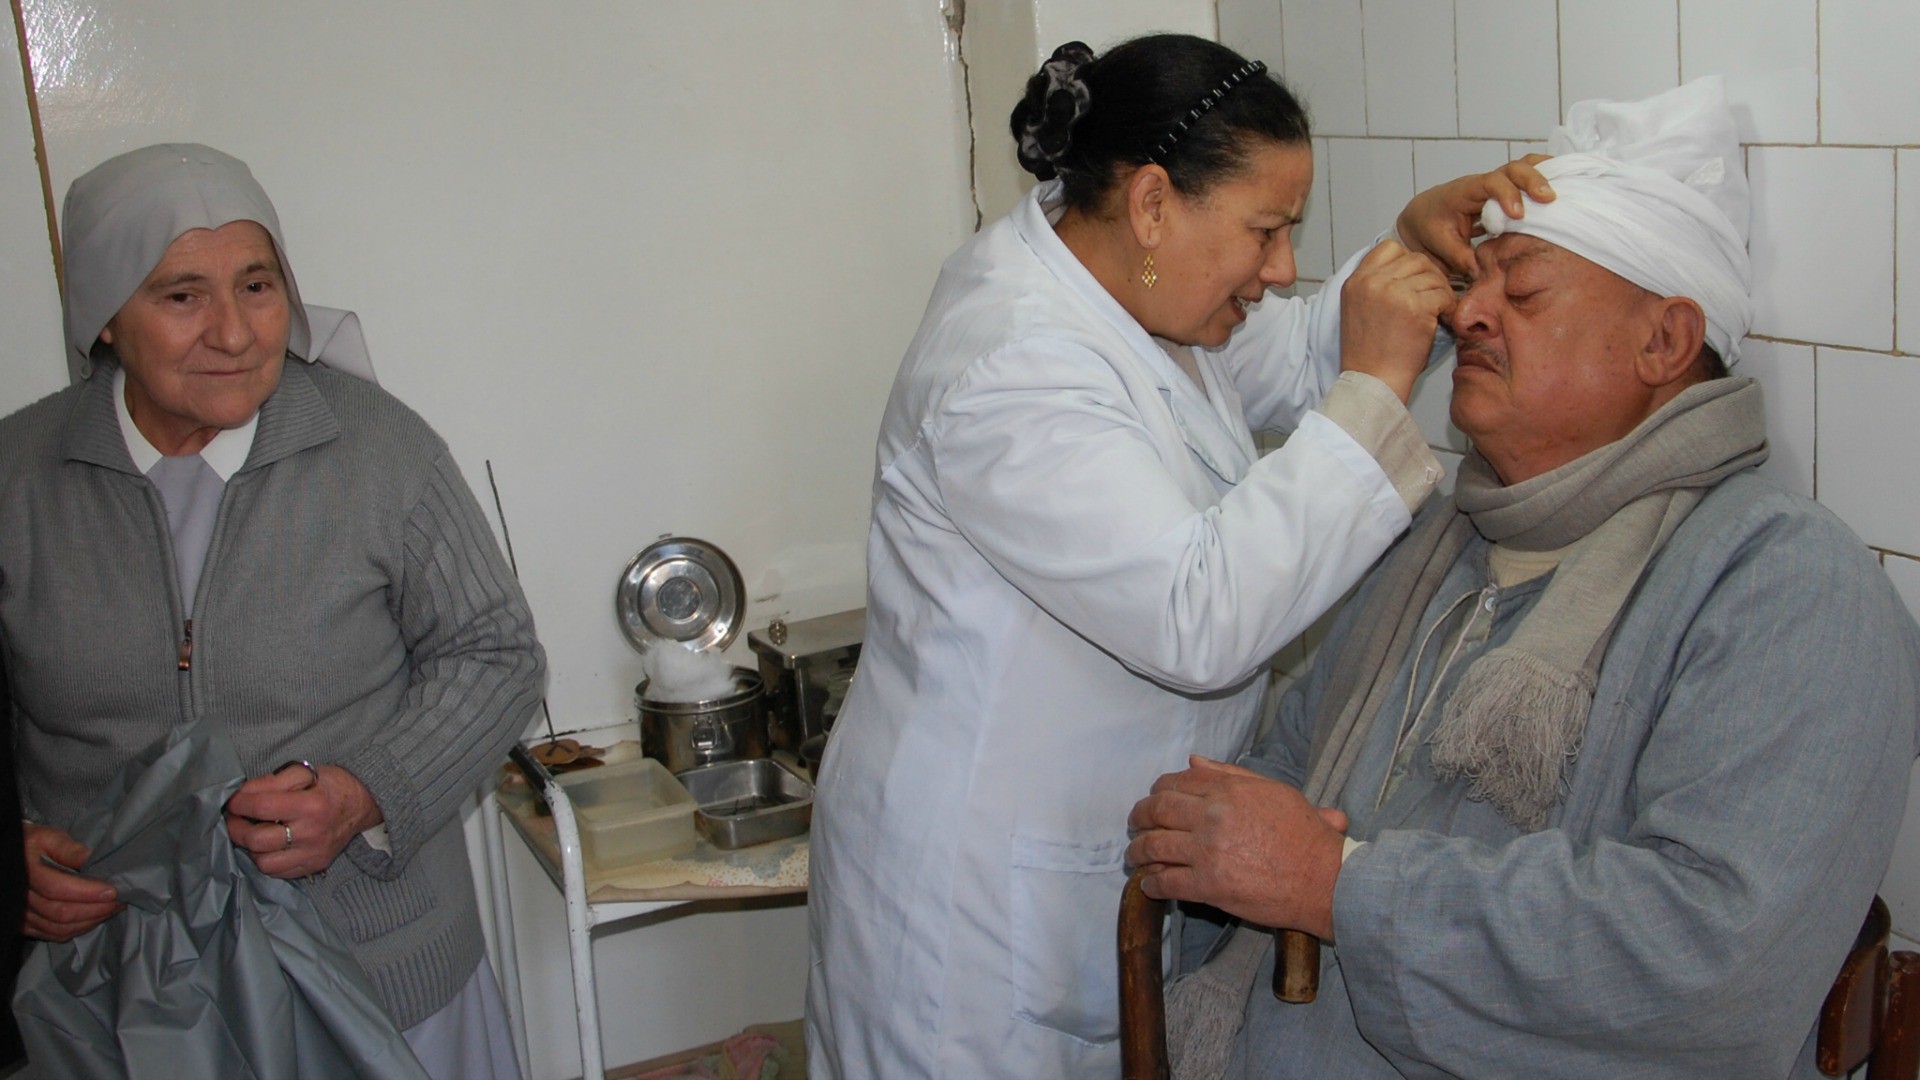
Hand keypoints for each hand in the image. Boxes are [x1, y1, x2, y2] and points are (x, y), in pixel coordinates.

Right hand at [24, 822, 121, 940]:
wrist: (12, 856)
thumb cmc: (33, 844)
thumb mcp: (49, 838)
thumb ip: (69, 849)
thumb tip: (94, 859)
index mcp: (27, 873)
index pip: (57, 888)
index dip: (87, 892)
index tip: (112, 891)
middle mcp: (22, 898)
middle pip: (60, 912)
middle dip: (95, 909)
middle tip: (120, 901)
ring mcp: (22, 914)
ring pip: (58, 928)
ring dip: (90, 921)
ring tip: (112, 909)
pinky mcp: (26, 924)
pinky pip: (52, 934)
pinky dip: (76, 930)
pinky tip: (94, 919)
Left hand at [224, 764, 381, 878]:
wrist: (361, 805)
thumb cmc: (329, 786)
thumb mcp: (304, 772)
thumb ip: (271, 781)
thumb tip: (242, 794)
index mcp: (310, 805)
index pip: (261, 807)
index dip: (239, 804)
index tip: (233, 801)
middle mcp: (312, 833)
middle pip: (258, 840)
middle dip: (236, 828)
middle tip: (235, 819)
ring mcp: (313, 854)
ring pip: (264, 864)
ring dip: (251, 849)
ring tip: (252, 834)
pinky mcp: (314, 866)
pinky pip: (278, 873)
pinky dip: (266, 860)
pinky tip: (268, 846)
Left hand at [1126, 757, 1347, 938]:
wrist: (1326, 880)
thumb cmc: (1307, 836)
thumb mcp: (1274, 791)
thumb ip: (1232, 774)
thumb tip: (1194, 761)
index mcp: (1229, 790)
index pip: (1177, 782)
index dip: (1158, 790)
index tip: (1154, 799)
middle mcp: (1213, 816)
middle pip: (1158, 810)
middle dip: (1140, 816)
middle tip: (1136, 824)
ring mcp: (1208, 851)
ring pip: (1154, 846)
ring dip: (1138, 851)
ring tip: (1135, 856)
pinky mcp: (1209, 886)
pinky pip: (1166, 883)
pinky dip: (1151, 885)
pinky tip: (1149, 886)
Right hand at [1338, 240, 1455, 402]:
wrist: (1372, 383)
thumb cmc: (1369, 355)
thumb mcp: (1358, 311)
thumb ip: (1375, 286)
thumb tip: (1406, 270)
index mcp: (1356, 281)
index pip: (1389, 248)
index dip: (1408, 262)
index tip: (1414, 281)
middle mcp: (1372, 282)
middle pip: (1415, 259)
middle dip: (1430, 277)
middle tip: (1435, 297)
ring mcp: (1393, 292)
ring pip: (1432, 276)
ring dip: (1442, 293)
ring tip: (1440, 312)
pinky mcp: (1415, 307)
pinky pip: (1444, 295)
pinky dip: (1450, 308)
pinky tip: (1445, 321)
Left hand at [1397, 155, 1554, 277]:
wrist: (1423, 214)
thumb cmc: (1429, 227)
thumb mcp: (1439, 244)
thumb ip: (1460, 257)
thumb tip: (1482, 272)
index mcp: (1465, 191)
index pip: (1490, 183)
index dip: (1507, 195)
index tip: (1518, 214)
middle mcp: (1484, 183)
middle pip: (1513, 168)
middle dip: (1533, 180)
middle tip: (1551, 199)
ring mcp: (1497, 185)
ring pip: (1525, 167)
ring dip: (1546, 174)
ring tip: (1570, 184)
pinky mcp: (1507, 191)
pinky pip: (1528, 179)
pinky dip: (1547, 179)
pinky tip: (1567, 187)